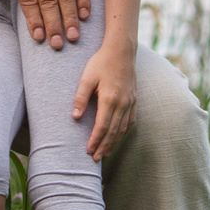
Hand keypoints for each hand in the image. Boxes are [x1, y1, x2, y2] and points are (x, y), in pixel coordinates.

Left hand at [73, 43, 138, 161]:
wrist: (122, 50)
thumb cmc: (101, 62)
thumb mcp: (86, 77)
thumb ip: (81, 97)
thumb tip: (75, 117)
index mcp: (109, 99)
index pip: (102, 126)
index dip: (95, 140)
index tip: (88, 150)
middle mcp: (122, 103)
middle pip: (113, 132)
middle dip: (104, 146)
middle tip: (95, 159)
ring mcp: (130, 102)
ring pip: (122, 129)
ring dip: (114, 142)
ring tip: (105, 152)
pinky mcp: (134, 100)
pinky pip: (130, 121)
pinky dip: (123, 132)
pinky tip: (118, 137)